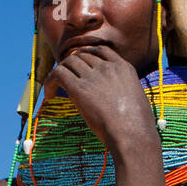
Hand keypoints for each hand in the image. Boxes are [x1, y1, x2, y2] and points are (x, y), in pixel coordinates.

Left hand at [46, 43, 159, 157]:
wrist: (133, 134)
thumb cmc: (138, 128)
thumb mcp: (137, 102)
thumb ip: (125, 94)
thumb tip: (119, 103)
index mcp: (124, 68)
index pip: (100, 50)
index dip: (85, 55)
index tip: (78, 67)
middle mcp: (107, 67)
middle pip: (81, 55)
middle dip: (70, 66)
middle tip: (64, 81)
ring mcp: (93, 76)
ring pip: (68, 62)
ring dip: (58, 74)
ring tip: (54, 90)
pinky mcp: (80, 88)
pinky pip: (58, 74)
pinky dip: (50, 82)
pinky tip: (49, 96)